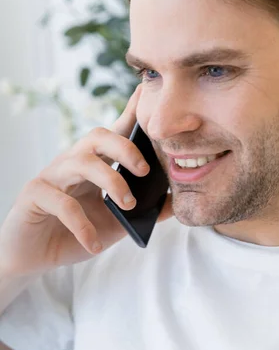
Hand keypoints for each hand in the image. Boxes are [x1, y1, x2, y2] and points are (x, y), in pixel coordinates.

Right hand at [0, 85, 171, 276]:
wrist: (33, 256)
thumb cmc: (74, 233)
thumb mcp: (115, 224)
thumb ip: (141, 213)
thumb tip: (174, 203)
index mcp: (93, 164)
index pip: (114, 134)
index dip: (130, 113)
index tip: (147, 93)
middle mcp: (72, 163)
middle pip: (97, 137)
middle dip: (125, 148)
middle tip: (144, 170)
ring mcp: (51, 176)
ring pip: (81, 162)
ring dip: (110, 181)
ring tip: (128, 205)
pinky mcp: (34, 196)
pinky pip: (61, 203)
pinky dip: (83, 225)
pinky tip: (93, 244)